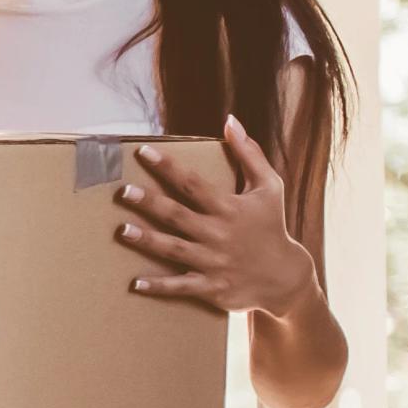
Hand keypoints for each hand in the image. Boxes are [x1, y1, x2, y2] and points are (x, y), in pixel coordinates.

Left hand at [119, 124, 317, 317]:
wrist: (285, 276)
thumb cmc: (271, 224)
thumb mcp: (269, 187)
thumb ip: (249, 154)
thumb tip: (231, 120)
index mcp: (229, 208)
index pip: (193, 183)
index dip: (168, 167)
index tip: (143, 152)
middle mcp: (218, 233)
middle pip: (178, 216)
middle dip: (150, 203)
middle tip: (122, 191)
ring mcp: (213, 262)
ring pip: (175, 249)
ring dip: (148, 241)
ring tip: (121, 230)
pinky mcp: (211, 287)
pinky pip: (181, 287)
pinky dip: (159, 286)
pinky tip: (135, 283)